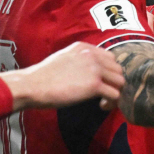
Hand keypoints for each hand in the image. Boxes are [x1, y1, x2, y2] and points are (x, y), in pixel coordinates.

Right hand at [2, 42, 124, 110]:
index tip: (101, 83)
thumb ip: (79, 61)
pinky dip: (111, 103)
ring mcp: (94, 69)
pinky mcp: (94, 85)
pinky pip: (115, 94)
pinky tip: (100, 106)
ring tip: (103, 101)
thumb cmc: (43, 76)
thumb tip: (88, 73)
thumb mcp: (63, 58)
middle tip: (103, 95)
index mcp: (84, 47)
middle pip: (118, 69)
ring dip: (115, 93)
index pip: (110, 58)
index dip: (108, 72)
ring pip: (120, 81)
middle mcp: (92, 55)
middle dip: (113, 83)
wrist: (33, 85)